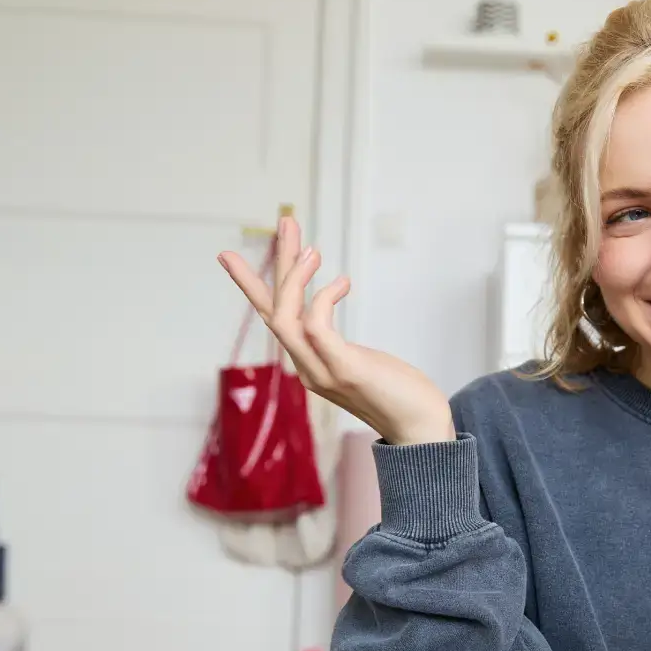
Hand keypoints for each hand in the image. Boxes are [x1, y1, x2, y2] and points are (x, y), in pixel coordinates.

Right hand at [218, 213, 454, 445]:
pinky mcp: (345, 371)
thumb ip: (337, 346)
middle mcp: (307, 367)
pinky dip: (322, 299)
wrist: (420, 427)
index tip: (229, 256)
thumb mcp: (359, 361)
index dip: (250, 285)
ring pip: (286, 319)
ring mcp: (322, 371)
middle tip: (287, 223)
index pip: (272, 317)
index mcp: (308, 361)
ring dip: (296, 280)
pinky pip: (317, 328)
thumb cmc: (396, 392)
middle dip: (279, 264)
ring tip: (313, 250)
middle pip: (273, 310)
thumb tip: (328, 320)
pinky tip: (342, 282)